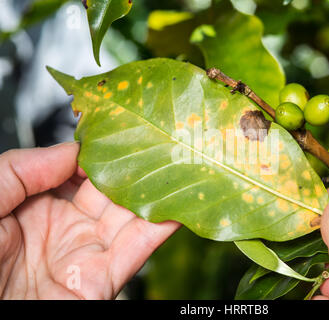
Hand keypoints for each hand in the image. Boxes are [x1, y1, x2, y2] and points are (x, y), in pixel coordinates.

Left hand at [0, 142, 179, 298]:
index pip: (78, 170)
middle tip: (158, 140)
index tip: (119, 130)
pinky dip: (162, 226)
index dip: (99, 151)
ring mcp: (86, 253)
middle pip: (110, 190)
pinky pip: (138, 249)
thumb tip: (72, 150)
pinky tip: (178, 203)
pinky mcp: (103, 281)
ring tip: (177, 162)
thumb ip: (22, 169)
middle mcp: (64, 228)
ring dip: (156, 190)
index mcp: (33, 207)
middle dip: (134, 166)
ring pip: (131, 215)